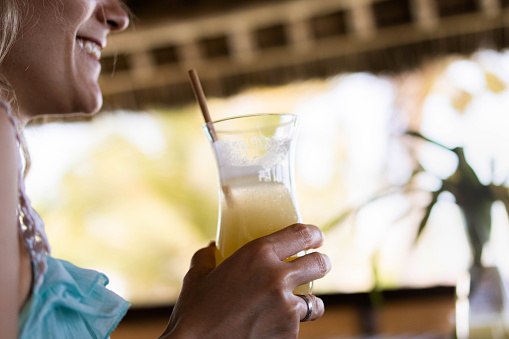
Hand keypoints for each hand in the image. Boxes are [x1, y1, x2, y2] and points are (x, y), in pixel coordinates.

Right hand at [159, 223, 330, 338]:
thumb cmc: (193, 313)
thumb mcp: (197, 277)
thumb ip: (207, 257)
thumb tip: (212, 247)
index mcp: (257, 255)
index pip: (302, 234)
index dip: (314, 234)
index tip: (316, 237)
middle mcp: (277, 277)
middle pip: (320, 264)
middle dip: (321, 264)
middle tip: (315, 266)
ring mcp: (286, 308)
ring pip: (315, 302)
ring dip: (308, 302)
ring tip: (293, 305)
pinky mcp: (289, 333)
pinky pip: (298, 326)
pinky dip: (288, 326)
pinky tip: (270, 327)